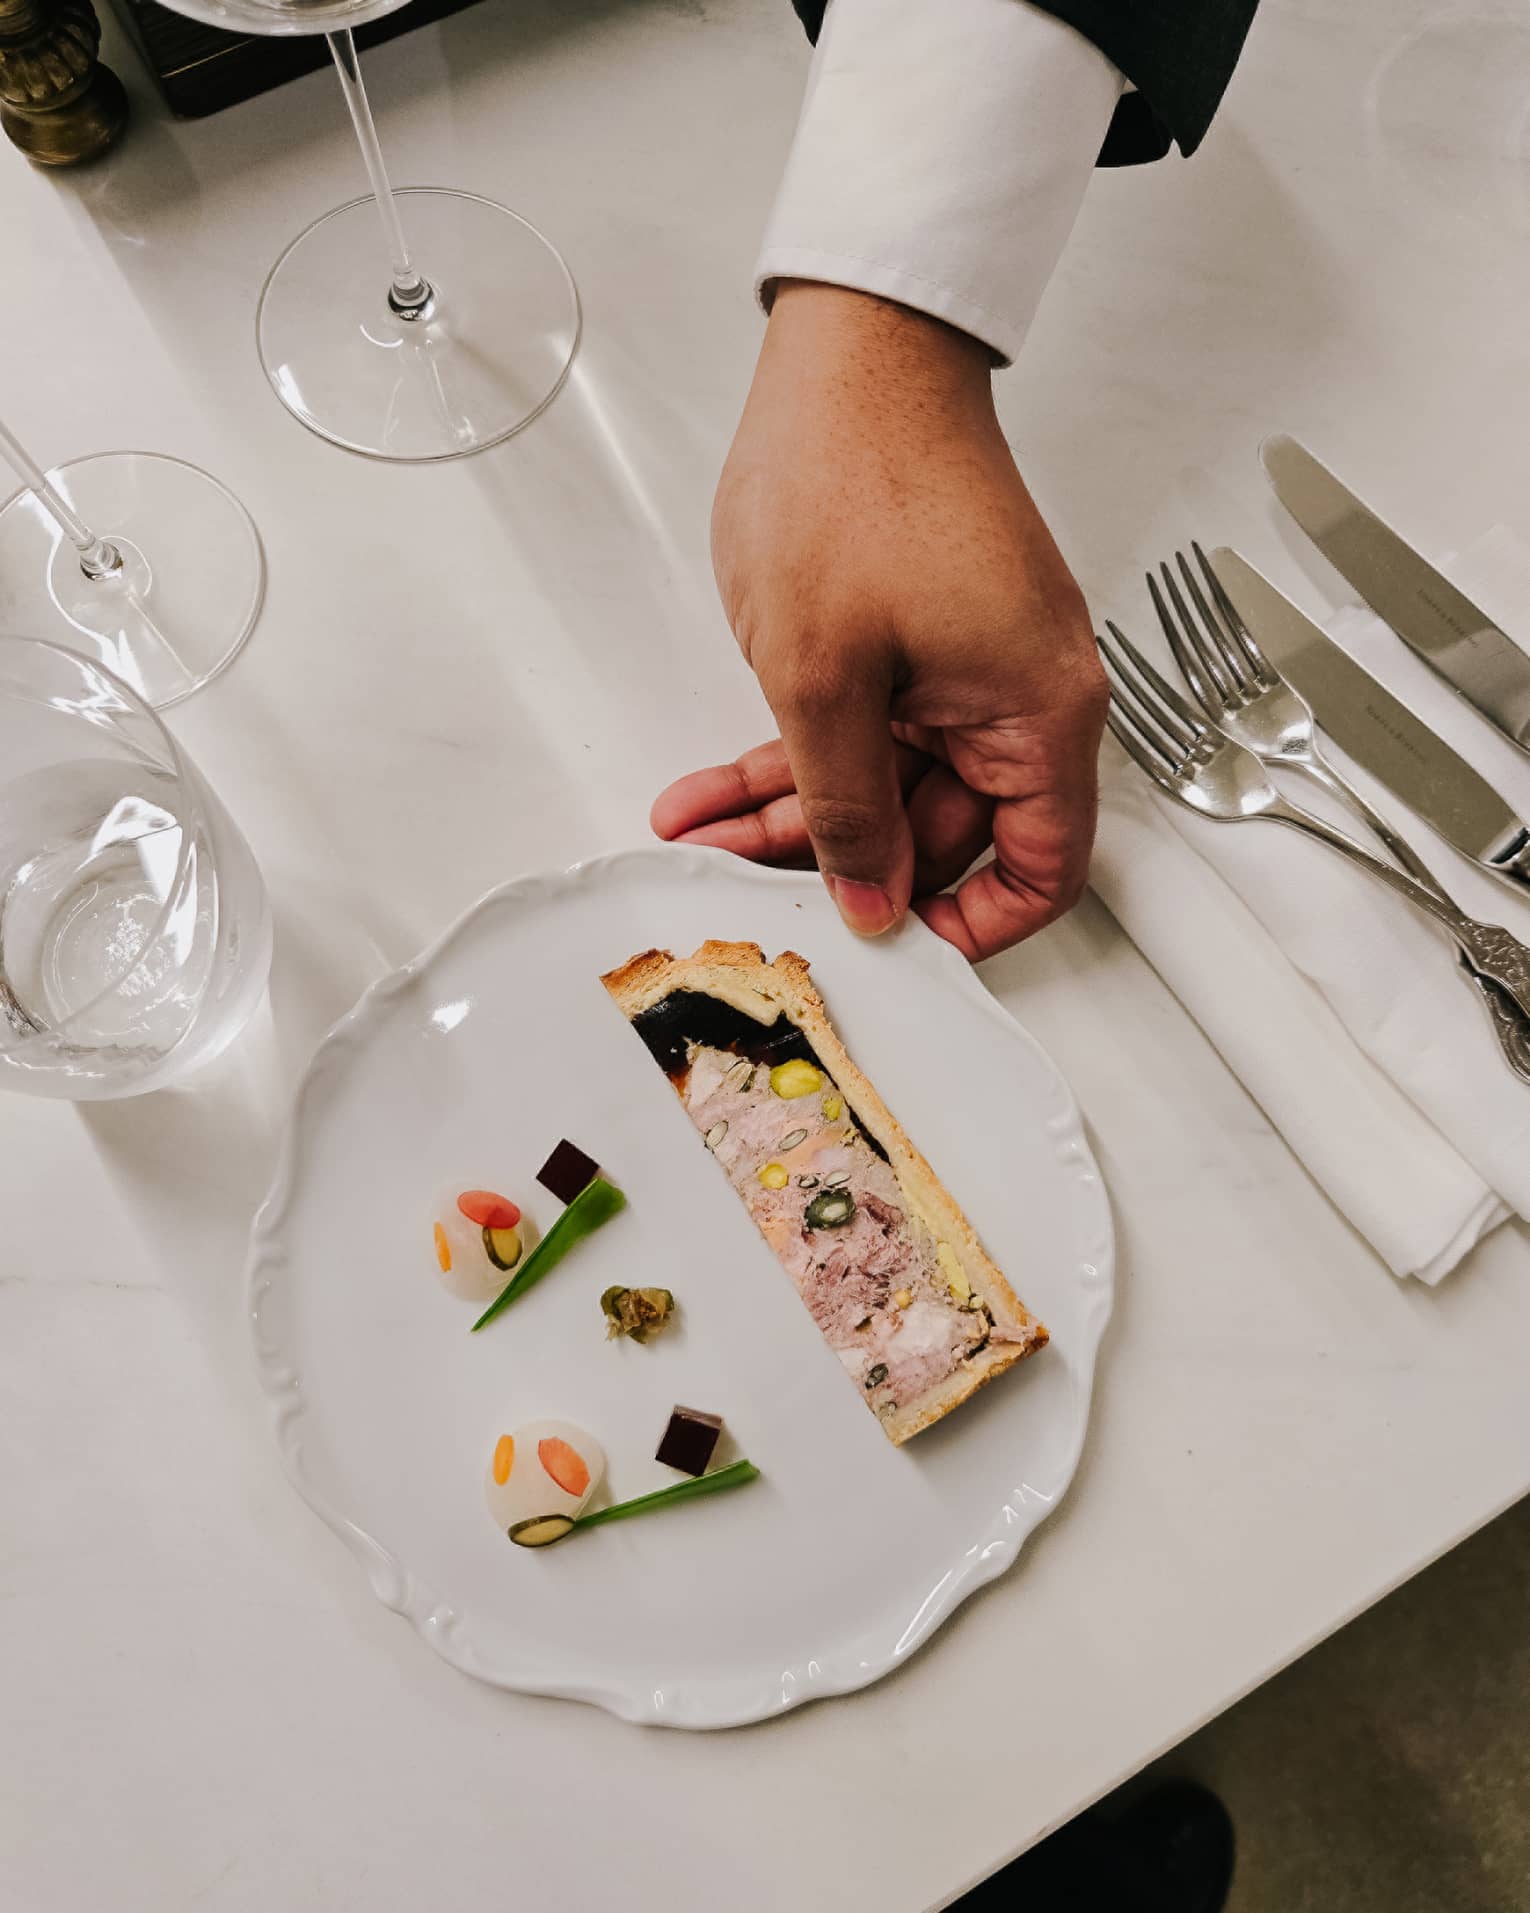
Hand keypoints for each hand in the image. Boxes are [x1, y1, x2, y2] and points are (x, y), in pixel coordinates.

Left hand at [653, 281, 1107, 961]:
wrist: (848, 354)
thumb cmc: (852, 479)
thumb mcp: (824, 680)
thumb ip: (847, 808)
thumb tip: (871, 898)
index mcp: (1036, 713)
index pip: (1042, 869)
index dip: (975, 926)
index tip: (894, 945)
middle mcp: (1016, 697)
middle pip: (942, 831)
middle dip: (836, 864)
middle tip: (746, 884)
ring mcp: (966, 667)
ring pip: (883, 784)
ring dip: (791, 813)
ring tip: (699, 834)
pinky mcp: (917, 641)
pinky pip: (861, 729)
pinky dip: (791, 758)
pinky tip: (709, 789)